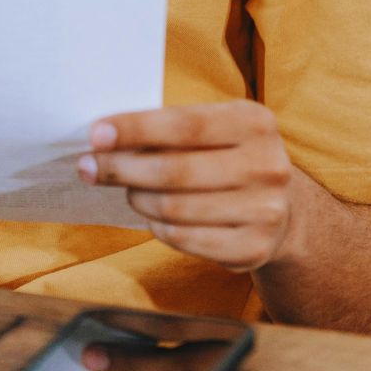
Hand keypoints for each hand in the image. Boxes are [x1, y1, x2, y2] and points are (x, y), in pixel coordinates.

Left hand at [77, 100, 297, 271]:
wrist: (281, 209)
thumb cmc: (224, 158)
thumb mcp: (210, 131)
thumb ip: (164, 131)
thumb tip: (102, 141)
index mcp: (255, 122)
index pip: (184, 125)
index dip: (135, 129)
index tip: (95, 134)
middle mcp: (267, 165)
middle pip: (174, 171)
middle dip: (121, 168)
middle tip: (88, 167)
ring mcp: (266, 210)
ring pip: (173, 208)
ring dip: (138, 199)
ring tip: (131, 192)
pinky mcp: (253, 248)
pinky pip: (183, 238)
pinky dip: (157, 227)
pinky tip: (154, 217)